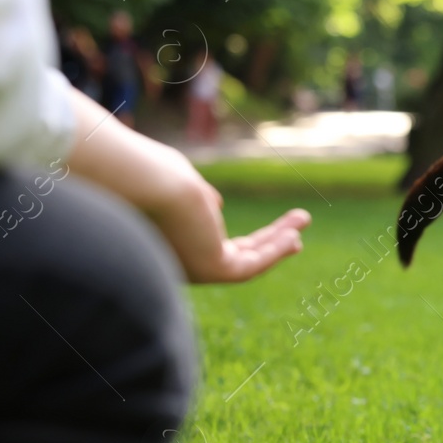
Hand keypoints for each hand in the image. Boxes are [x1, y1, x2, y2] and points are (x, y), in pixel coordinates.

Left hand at [66, 88, 310, 282]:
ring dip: (277, 242)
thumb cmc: (148, 173)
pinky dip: (275, 251)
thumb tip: (214, 206)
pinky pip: (251, 264)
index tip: (261, 221)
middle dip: (267, 238)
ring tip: (303, 220)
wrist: (139, 181)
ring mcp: (194, 266)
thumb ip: (196, 195)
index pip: (207, 238)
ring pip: (245, 257)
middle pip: (232, 252)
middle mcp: (179, 259)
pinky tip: (295, 236)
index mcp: (165, 240)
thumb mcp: (178, 179)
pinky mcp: (211, 269)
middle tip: (292, 226)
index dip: (236, 229)